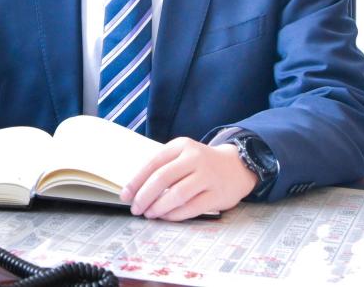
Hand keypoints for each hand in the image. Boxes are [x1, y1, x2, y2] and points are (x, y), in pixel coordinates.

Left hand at [119, 138, 257, 220]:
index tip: (125, 195)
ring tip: (149, 214)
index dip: (136, 181)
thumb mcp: (183, 155)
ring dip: (158, 207)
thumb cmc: (201, 163)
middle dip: (144, 196)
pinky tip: (165, 217)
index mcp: (181, 146)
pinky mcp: (217, 195)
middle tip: (135, 209)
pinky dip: (174, 215)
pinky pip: (191, 208)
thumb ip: (163, 166)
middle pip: (162, 178)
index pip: (153, 163)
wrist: (238, 166)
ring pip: (177, 194)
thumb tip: (136, 190)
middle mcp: (195, 158)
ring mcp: (207, 176)